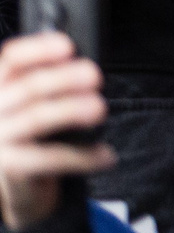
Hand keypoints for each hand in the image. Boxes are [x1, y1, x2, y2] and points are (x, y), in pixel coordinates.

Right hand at [0, 33, 114, 230]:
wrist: (13, 186)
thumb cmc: (29, 136)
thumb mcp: (29, 103)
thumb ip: (43, 80)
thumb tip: (81, 64)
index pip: (11, 59)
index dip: (38, 50)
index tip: (68, 47)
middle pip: (28, 87)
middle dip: (65, 79)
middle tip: (95, 77)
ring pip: (36, 118)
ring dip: (72, 110)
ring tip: (99, 108)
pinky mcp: (8, 167)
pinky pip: (48, 158)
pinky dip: (82, 156)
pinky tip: (104, 155)